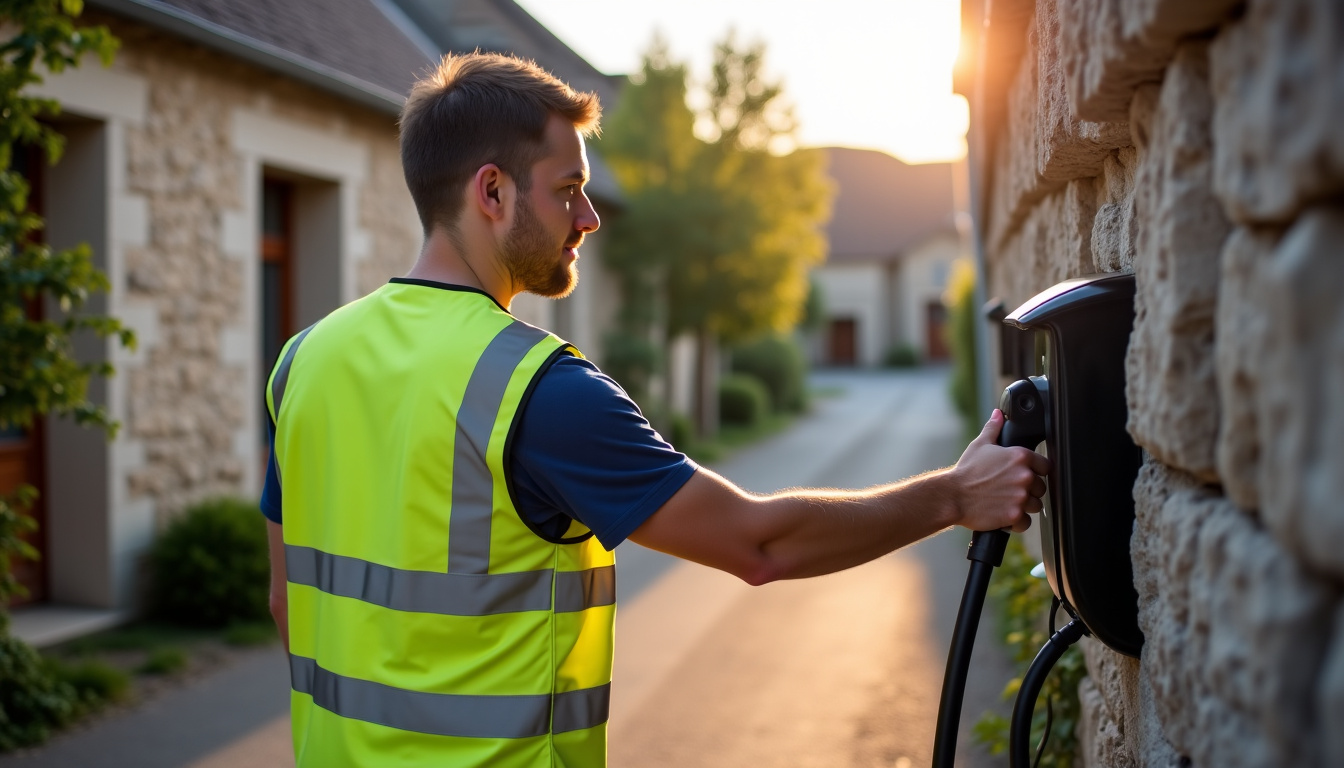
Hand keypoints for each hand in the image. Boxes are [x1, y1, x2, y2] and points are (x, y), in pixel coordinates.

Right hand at [949, 410, 1049, 532]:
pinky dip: (1017, 522)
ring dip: (1024, 506)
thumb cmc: (966, 471)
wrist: (952, 495)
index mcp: (1020, 457)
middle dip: (1029, 490)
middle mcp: (1024, 476)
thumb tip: (998, 414)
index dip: (1037, 471)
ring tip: (1007, 503)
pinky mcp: (1014, 515)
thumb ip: (993, 428)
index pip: (1045, 466)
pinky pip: (1026, 522)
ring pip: (1035, 505)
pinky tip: (1006, 515)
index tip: (1027, 475)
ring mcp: (1020, 497)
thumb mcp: (979, 445)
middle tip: (1011, 490)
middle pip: (1041, 488)